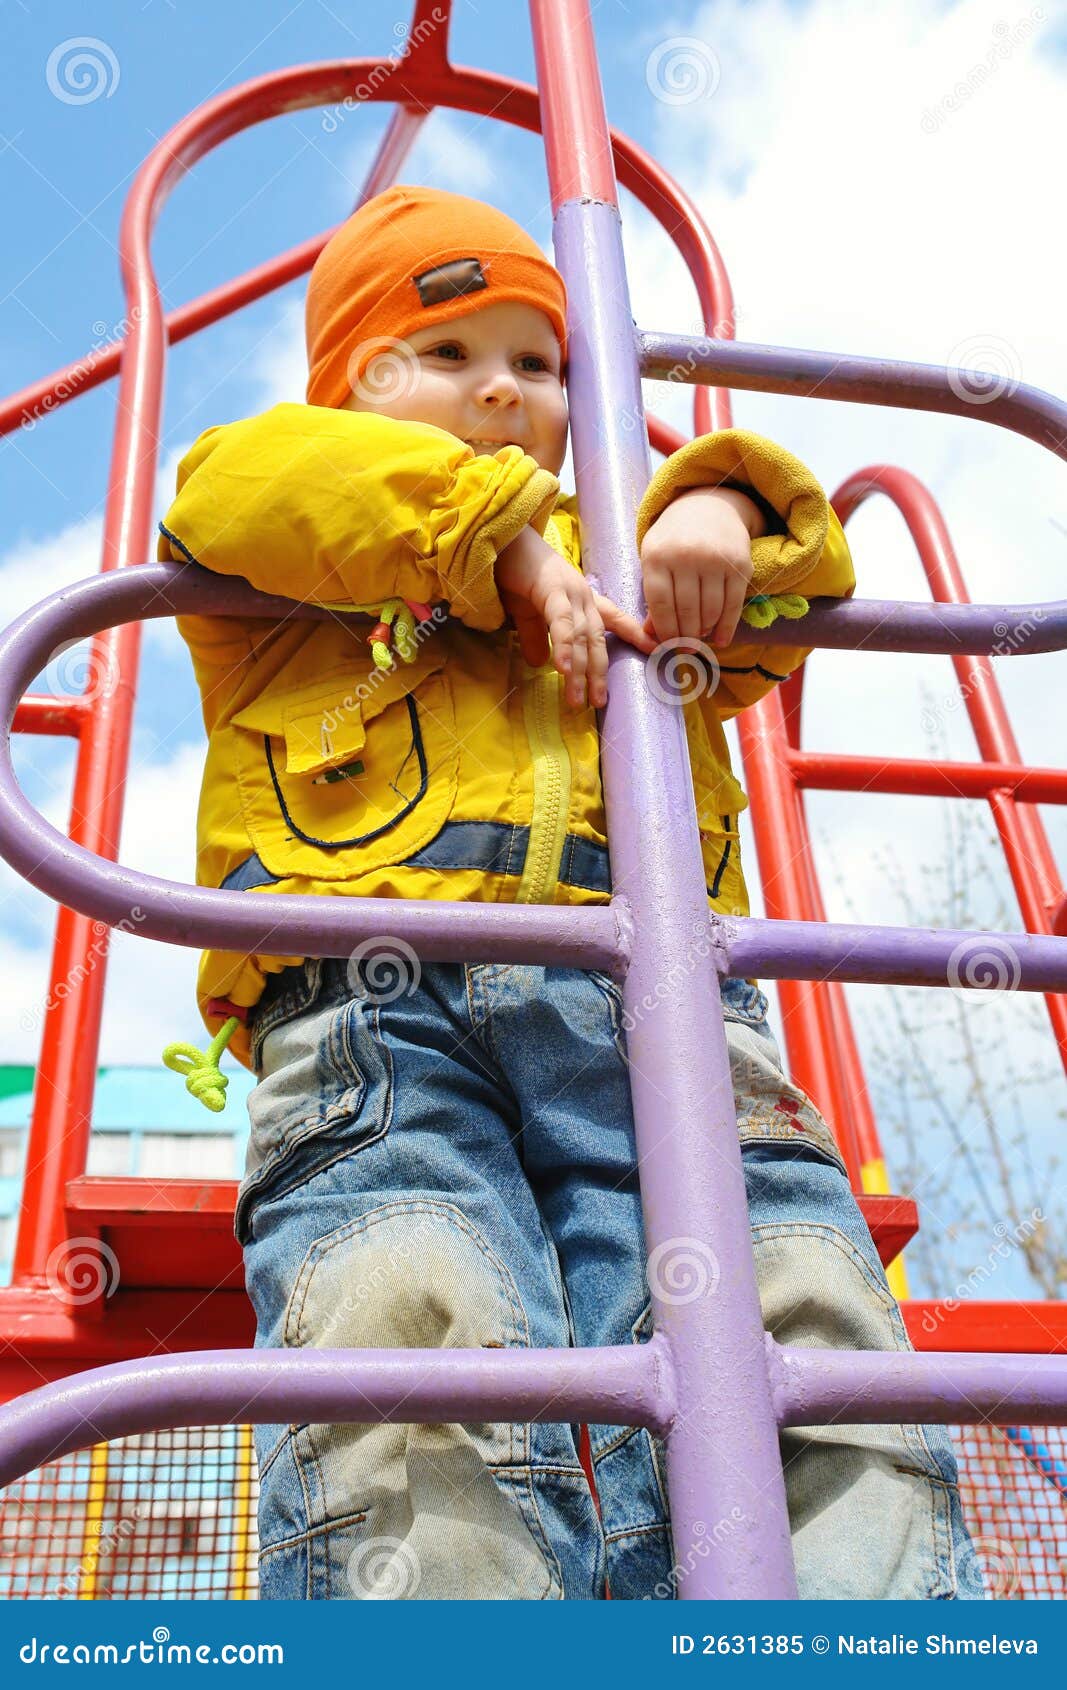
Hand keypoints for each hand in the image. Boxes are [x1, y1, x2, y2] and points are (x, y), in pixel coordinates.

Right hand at [495, 526, 656, 708]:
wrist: (500, 539)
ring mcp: (569, 592)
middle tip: (599, 702)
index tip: (656, 649)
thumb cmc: (514, 572)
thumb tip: (539, 664)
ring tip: (578, 700)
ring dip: (580, 670)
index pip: (614, 619)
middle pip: (597, 640)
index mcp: (581, 599)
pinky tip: (563, 669)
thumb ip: (535, 636)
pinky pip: (560, 623)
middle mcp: (582, 596)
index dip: (635, 634)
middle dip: (599, 673)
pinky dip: (563, 647)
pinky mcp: (550, 589)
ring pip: (580, 637)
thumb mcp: (526, 610)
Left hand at [638, 485, 759, 649]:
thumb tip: (650, 637)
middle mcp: (686, 556)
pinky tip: (721, 640)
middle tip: (686, 650)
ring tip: (700, 640)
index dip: (665, 630)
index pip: (660, 604)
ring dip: (705, 631)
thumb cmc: (675, 540)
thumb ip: (653, 597)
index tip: (668, 646)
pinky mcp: (739, 564)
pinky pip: (733, 603)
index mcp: (657, 556)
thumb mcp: (655, 560)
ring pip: (710, 610)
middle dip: (686, 637)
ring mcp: (714, 559)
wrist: (709, 506)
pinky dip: (727, 626)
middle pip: (686, 610)